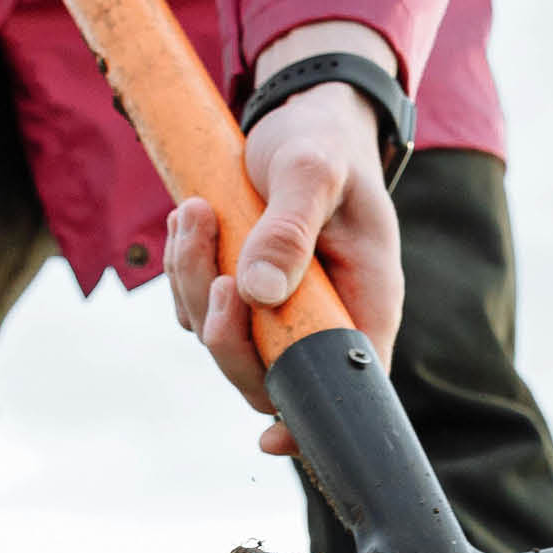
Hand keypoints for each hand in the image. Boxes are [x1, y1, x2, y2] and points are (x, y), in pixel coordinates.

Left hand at [165, 22, 405, 455]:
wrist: (306, 115)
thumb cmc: (324, 145)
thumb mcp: (313, 172)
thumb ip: (290, 229)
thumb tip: (257, 293)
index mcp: (367, 300)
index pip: (349, 381)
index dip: (311, 418)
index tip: (271, 437)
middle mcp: (326, 315)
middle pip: (269, 373)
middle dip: (225, 331)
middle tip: (211, 267)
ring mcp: (283, 307)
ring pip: (225, 338)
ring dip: (194, 282)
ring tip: (195, 213)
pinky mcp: (247, 291)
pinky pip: (200, 307)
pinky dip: (185, 269)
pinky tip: (192, 218)